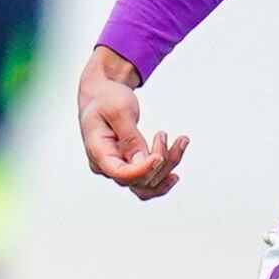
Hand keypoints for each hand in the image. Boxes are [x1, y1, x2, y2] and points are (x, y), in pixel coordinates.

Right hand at [78, 46, 187, 199]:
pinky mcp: (130, 166)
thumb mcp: (119, 110)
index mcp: (97, 151)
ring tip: (181, 141)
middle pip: (139, 181)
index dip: (143, 170)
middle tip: (163, 134)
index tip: (159, 156)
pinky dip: (168, 167)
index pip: (121, 174)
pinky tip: (178, 153)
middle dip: (160, 161)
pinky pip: (152, 178)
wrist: (102, 95)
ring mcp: (118, 168)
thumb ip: (130, 137)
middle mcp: (106, 166)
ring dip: (169, 165)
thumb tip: (141, 161)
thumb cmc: (106, 99)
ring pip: (149, 183)